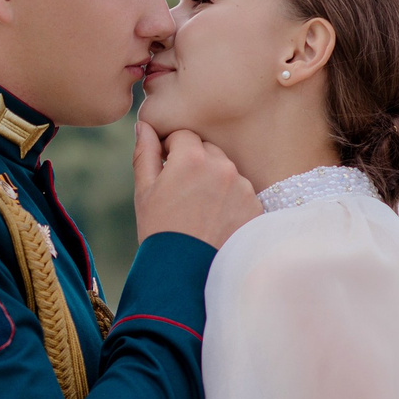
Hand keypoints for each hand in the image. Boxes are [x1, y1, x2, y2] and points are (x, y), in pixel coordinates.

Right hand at [134, 120, 262, 248]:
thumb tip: (143, 124)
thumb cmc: (159, 231)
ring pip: (226, 171)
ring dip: (214, 181)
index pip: (183, 135)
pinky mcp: (255, 206)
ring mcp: (242, 187)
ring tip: (199, 210)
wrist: (187, 274)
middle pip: (207, 149)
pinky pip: (241, 192)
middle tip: (182, 193)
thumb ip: (145, 152)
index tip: (166, 170)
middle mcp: (222, 166)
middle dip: (194, 163)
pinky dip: (229, 201)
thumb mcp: (144, 191)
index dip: (171, 150)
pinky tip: (215, 220)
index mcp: (191, 158)